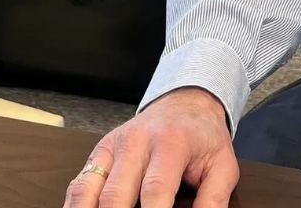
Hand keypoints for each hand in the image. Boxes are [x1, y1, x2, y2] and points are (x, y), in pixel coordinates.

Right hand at [62, 87, 238, 207]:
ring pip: (88, 191)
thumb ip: (213, 199)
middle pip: (115, 196)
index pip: (155, 189)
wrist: (185, 104)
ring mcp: (113, 146)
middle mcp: (137, 141)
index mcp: (171, 142)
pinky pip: (79, 186)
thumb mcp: (222, 164)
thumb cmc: (202, 137)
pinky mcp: (99, 152)